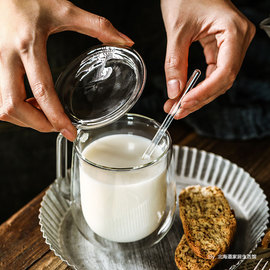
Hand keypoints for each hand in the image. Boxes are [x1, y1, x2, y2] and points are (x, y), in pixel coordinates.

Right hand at [0, 0, 132, 140]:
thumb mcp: (65, 10)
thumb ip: (98, 26)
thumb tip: (125, 42)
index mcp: (28, 45)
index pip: (42, 91)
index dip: (56, 118)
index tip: (70, 132)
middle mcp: (5, 57)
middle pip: (13, 107)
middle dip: (37, 124)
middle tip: (57, 127)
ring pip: (0, 107)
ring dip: (23, 119)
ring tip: (42, 114)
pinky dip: (12, 109)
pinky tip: (27, 103)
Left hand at [161, 0, 254, 118]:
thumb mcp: (177, 29)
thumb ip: (175, 62)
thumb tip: (174, 91)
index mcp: (234, 31)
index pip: (224, 72)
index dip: (204, 93)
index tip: (184, 104)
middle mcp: (238, 40)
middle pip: (222, 80)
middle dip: (198, 99)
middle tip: (177, 111)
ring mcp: (231, 45)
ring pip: (218, 80)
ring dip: (198, 95)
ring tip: (177, 106)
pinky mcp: (221, 47)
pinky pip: (212, 72)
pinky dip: (198, 84)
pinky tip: (184, 93)